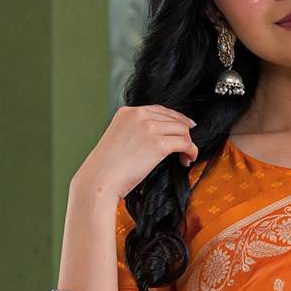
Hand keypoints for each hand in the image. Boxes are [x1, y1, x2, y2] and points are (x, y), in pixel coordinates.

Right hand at [74, 104, 198, 199]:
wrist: (99, 180)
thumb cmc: (106, 169)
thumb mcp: (117, 140)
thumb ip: (133, 133)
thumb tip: (152, 141)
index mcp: (127, 112)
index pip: (159, 110)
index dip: (176, 119)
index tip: (185, 128)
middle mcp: (138, 115)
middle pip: (173, 118)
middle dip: (184, 133)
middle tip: (187, 147)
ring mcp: (148, 128)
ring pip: (182, 130)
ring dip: (188, 143)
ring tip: (186, 157)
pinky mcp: (157, 144)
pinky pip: (184, 143)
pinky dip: (191, 151)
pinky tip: (187, 160)